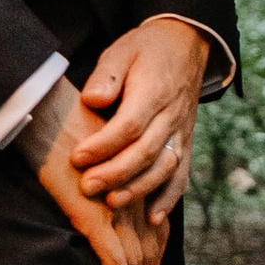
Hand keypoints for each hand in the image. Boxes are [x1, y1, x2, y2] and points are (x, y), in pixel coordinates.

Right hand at [25, 80, 139, 264]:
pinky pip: (113, 259)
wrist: (44, 112)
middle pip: (150, 245)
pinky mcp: (93, 215)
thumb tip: (95, 187)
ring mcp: (114, 205)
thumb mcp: (92, 148)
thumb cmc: (60, 123)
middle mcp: (131, 193)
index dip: (154, 250)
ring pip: (136, 257)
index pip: (155, 223)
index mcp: (133, 176)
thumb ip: (103, 170)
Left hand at [72, 15, 207, 218]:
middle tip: (88, 187)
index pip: (130, 124)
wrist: (186, 46)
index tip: (78, 158)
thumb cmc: (146, 50)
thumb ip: (106, 74)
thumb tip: (93, 100)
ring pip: (164, 168)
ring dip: (139, 189)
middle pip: (146, 152)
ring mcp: (181, 132)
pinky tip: (152, 218)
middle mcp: (171, 115)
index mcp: (154, 91)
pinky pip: (181, 175)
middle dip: (116, 174)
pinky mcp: (185, 144)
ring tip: (112, 203)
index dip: (104, 145)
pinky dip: (169, 199)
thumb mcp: (121, 50)